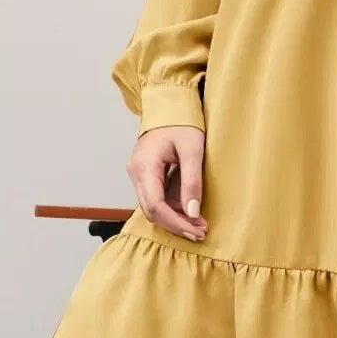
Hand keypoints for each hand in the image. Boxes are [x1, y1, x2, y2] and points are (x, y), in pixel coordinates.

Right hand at [128, 125, 207, 240]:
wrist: (170, 105)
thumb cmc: (182, 122)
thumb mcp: (193, 149)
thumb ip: (192, 181)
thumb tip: (193, 212)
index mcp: (144, 165)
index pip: (155, 205)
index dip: (175, 222)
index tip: (196, 230)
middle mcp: (136, 172)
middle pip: (151, 210)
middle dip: (176, 224)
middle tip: (200, 232)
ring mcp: (138, 173)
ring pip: (152, 206)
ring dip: (175, 218)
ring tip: (199, 223)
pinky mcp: (145, 174)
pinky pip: (155, 197)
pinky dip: (172, 207)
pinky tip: (189, 210)